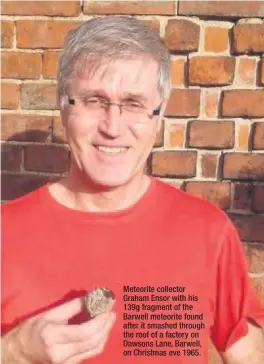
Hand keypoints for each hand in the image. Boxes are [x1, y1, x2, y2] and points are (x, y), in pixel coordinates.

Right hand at [1, 297, 115, 363]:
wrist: (18, 354)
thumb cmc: (31, 330)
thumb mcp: (49, 314)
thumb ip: (72, 306)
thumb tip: (91, 297)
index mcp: (53, 336)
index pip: (85, 331)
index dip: (100, 319)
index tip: (108, 306)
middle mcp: (60, 353)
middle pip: (93, 342)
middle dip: (106, 325)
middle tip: (112, 311)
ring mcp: (65, 363)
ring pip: (94, 349)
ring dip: (105, 333)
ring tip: (109, 318)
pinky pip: (89, 353)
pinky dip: (98, 340)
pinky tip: (101, 330)